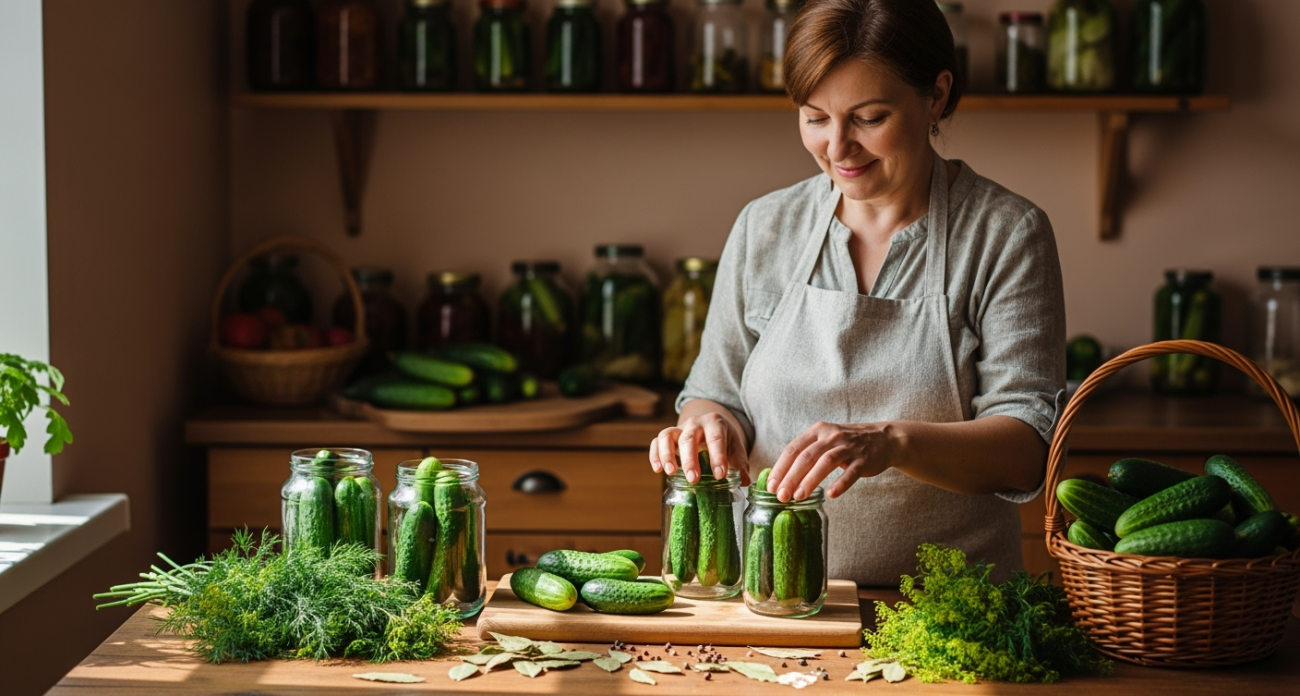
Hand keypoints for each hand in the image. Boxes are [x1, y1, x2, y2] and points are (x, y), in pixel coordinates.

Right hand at [649, 411, 750, 485]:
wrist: (710, 427)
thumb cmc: (724, 441)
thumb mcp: (735, 449)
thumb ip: (740, 465)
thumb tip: (745, 481)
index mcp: (715, 423)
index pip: (716, 438)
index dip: (717, 457)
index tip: (720, 475)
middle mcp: (695, 423)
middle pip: (689, 438)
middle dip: (690, 459)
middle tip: (693, 479)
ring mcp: (679, 428)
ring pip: (668, 436)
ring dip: (667, 454)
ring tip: (671, 473)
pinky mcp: (667, 436)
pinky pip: (657, 442)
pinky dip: (655, 455)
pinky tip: (658, 470)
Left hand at [765, 421, 899, 500]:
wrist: (884, 438)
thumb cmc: (847, 444)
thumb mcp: (825, 440)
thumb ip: (807, 453)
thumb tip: (782, 476)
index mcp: (817, 431)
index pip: (793, 449)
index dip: (780, 468)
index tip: (771, 486)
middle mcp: (831, 436)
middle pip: (806, 457)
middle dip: (790, 477)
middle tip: (781, 496)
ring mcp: (848, 447)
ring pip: (825, 463)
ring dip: (810, 480)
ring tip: (798, 497)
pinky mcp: (864, 459)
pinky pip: (851, 472)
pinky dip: (840, 484)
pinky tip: (830, 495)